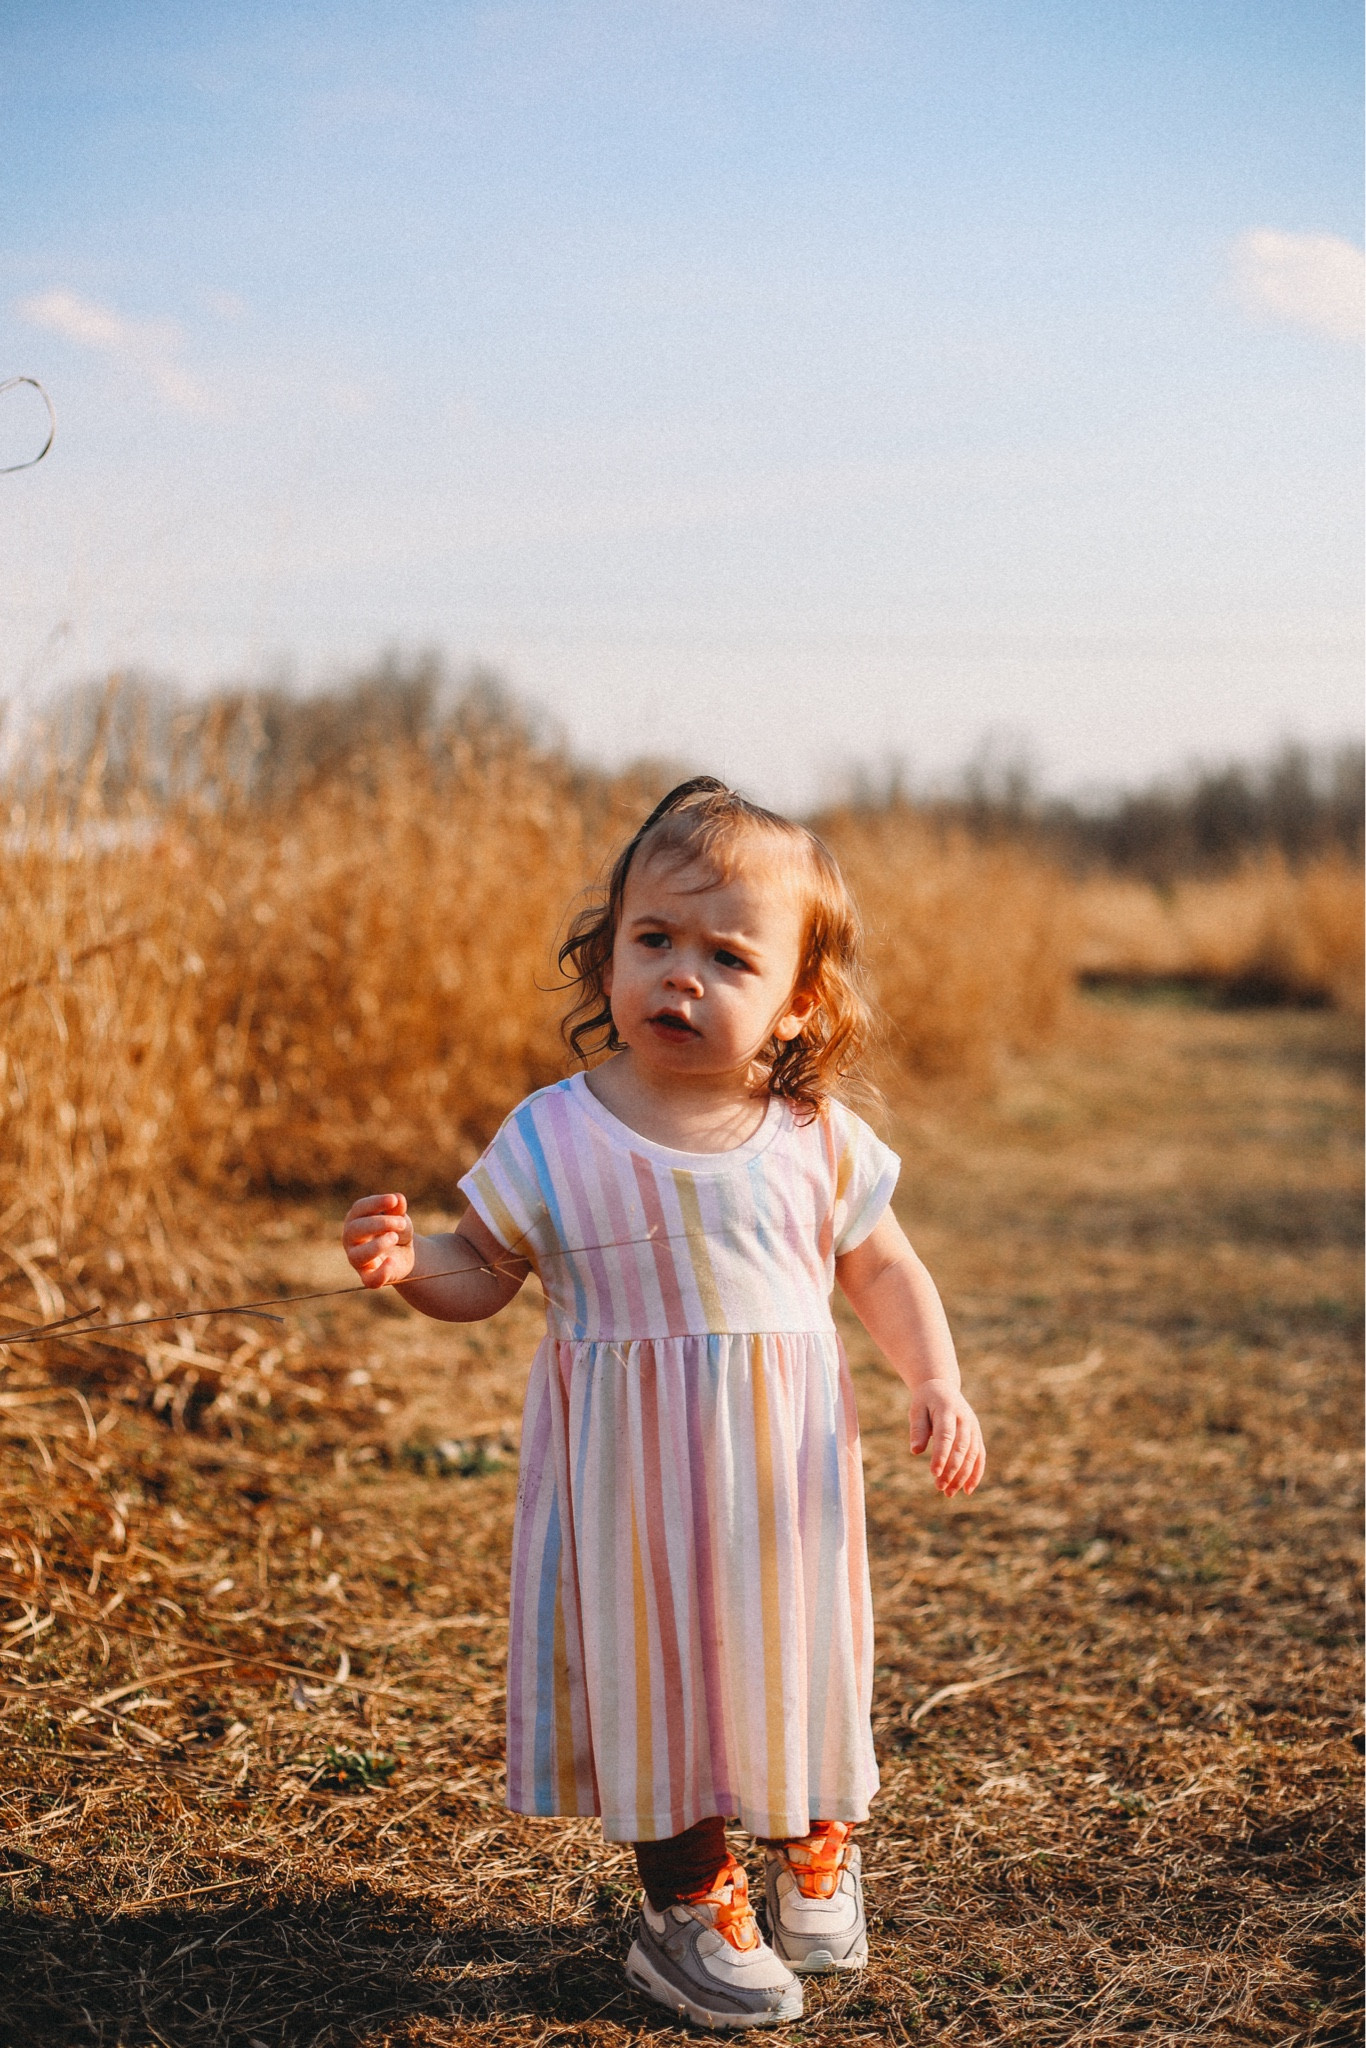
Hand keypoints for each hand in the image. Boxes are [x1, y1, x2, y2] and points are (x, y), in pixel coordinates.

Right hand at [342, 1192, 415, 1287]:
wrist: (403, 1253)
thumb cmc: (396, 1229)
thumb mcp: (400, 1217)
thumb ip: (398, 1210)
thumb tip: (398, 1198)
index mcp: (356, 1219)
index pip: (359, 1208)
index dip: (376, 1203)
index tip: (394, 1200)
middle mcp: (351, 1239)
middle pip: (355, 1229)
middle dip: (380, 1223)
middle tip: (402, 1223)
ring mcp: (357, 1259)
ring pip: (357, 1256)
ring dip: (377, 1245)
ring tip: (395, 1237)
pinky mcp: (368, 1277)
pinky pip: (369, 1280)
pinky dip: (381, 1273)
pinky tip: (392, 1262)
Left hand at [909, 1380, 985, 1496]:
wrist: (943, 1388)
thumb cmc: (926, 1401)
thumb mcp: (916, 1410)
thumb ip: (917, 1429)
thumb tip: (915, 1451)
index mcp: (948, 1409)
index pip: (946, 1435)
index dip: (941, 1455)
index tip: (934, 1473)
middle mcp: (965, 1419)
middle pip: (961, 1448)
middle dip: (952, 1469)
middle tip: (939, 1487)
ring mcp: (973, 1428)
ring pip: (972, 1455)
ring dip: (962, 1476)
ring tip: (948, 1493)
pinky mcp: (977, 1436)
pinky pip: (980, 1456)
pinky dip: (976, 1473)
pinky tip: (967, 1490)